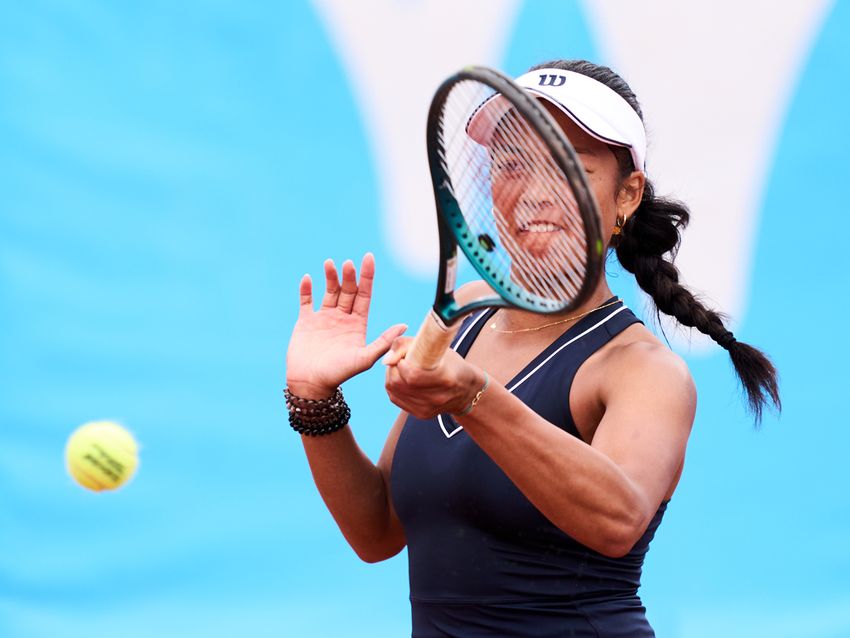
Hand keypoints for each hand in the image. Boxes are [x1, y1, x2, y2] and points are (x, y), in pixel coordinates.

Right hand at [286, 253, 406, 398]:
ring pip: (329, 292)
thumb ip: (384, 341)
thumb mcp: (365, 358)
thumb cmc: (340, 374)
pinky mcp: (306, 322)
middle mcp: (342, 318)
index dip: (367, 277)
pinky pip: (306, 301)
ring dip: (330, 277)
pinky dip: (306, 289)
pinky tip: (308, 278)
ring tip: (330, 263)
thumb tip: (405, 325)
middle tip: (348, 263)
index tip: (369, 258)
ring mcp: (324, 318)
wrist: (312, 384)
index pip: (364, 294)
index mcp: (358, 323)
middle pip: (348, 290)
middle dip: (349, 276)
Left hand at [383, 337, 485, 418]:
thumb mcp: (440, 348)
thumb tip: (387, 356)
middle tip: (402, 359)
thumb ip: (412, 345)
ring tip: (403, 367)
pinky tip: (403, 378)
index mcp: (446, 378)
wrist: (466, 392)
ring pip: (393, 389)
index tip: (404, 355)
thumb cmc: (453, 365)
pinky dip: (394, 385)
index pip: (412, 375)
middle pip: (398, 382)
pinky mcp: (419, 413)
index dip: (401, 361)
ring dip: (392, 374)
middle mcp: (436, 397)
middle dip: (394, 366)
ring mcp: (427, 408)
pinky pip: (395, 397)